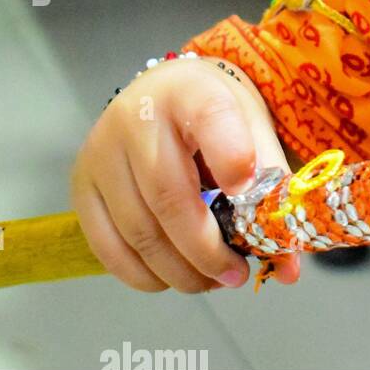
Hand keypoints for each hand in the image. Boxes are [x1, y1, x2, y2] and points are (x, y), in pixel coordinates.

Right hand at [69, 55, 300, 292]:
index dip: (233, 158)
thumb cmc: (215, 112)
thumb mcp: (251, 125)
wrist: (161, 93)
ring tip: (212, 280)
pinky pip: (108, 247)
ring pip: (138, 231)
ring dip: (179, 271)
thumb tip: (288, 268)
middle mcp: (136, 118)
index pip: (211, 118)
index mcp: (191, 89)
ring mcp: (101, 153)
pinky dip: (144, 275)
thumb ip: (273, 186)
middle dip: (206, 251)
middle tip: (236, 275)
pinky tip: (173, 277)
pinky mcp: (81, 184)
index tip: (249, 194)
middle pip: (169, 197)